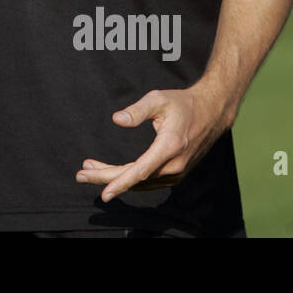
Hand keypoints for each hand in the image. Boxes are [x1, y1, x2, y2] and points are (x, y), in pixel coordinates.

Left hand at [75, 83, 232, 201]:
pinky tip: (112, 173)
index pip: (140, 171)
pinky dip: (129, 179)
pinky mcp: (176, 172)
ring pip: (140, 181)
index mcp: (170, 147)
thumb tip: (117, 120)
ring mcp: (177, 171)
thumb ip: (137, 110)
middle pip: (135, 178)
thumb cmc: (183, 103)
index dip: (120, 182)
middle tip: (80, 175)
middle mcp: (174, 164)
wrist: (212, 112)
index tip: (104, 193)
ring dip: (114, 177)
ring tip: (90, 169)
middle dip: (106, 178)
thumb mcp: (158, 99)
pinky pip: (148, 181)